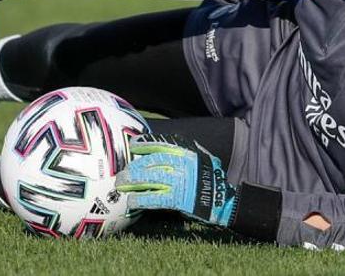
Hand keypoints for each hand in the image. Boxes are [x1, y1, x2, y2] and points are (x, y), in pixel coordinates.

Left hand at [115, 133, 237, 226]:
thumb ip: (184, 152)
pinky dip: (141, 199)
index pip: (161, 144)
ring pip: (149, 178)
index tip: (133, 145)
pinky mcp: (178, 199)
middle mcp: (181, 164)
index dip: (145, 144)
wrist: (223, 200)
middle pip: (151, 162)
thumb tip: (163, 148)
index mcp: (186, 153)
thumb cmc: (209, 178)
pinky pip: (154, 198)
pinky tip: (132, 201)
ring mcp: (179, 181)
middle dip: (134, 167)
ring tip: (121, 185)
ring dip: (133, 182)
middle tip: (122, 172)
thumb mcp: (201, 158)